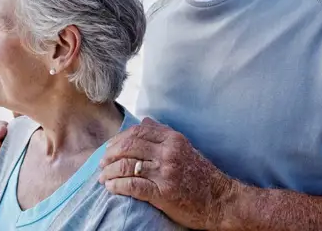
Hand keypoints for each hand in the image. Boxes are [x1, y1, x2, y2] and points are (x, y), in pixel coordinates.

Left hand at [99, 118, 231, 229]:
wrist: (221, 201)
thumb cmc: (201, 175)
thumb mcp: (184, 147)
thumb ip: (163, 133)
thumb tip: (144, 121)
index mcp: (172, 139)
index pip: (138, 131)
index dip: (119, 138)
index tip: (109, 147)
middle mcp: (168, 152)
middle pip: (129, 146)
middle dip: (110, 154)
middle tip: (101, 162)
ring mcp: (166, 172)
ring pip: (127, 165)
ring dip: (109, 171)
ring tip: (102, 177)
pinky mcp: (163, 192)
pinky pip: (133, 185)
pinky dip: (117, 185)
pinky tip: (111, 187)